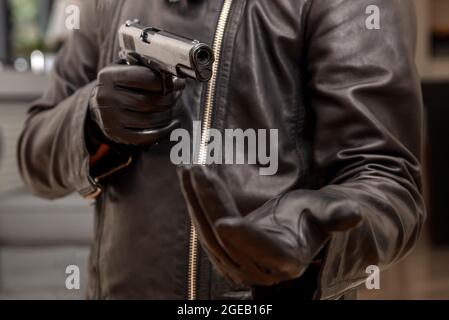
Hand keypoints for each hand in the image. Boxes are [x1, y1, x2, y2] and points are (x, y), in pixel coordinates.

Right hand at [88, 62, 184, 146]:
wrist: (100, 106)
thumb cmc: (120, 85)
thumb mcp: (126, 69)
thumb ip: (145, 68)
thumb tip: (173, 76)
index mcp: (109, 76)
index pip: (144, 77)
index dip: (166, 81)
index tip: (178, 83)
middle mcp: (107, 97)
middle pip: (148, 101)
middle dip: (168, 100)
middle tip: (176, 96)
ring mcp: (111, 118)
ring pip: (149, 120)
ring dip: (167, 115)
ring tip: (173, 109)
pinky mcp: (117, 134)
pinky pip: (146, 136)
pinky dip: (163, 131)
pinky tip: (172, 125)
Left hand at [178, 165, 362, 285]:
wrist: (299, 226)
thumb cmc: (315, 216)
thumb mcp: (327, 212)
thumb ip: (337, 215)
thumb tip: (355, 214)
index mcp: (287, 258)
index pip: (263, 250)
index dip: (245, 238)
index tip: (223, 222)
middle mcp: (260, 267)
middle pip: (228, 237)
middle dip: (209, 202)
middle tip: (196, 169)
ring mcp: (239, 262)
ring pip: (209, 232)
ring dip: (196, 199)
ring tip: (188, 168)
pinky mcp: (225, 251)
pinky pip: (205, 227)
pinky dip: (196, 203)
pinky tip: (190, 181)